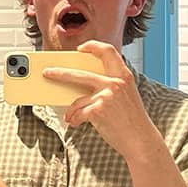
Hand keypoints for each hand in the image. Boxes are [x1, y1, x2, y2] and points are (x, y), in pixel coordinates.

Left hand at [43, 41, 160, 159]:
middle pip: (80, 74)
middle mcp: (115, 83)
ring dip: (72, 111)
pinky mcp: (98, 110)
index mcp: (124, 76)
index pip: (108, 51)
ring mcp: (106, 96)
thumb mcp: (124, 96)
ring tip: (71, 117)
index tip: (80, 48)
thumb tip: (78, 84)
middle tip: (47, 72)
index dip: (93, 46)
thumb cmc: (130, 120)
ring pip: (77, 100)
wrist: (140, 140)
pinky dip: (74, 119)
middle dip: (60, 73)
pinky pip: (78, 113)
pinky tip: (76, 123)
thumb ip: (108, 86)